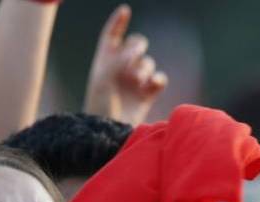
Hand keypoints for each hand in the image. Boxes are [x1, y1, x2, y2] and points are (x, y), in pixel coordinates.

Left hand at [84, 5, 167, 125]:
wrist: (108, 132)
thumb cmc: (99, 105)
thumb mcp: (104, 76)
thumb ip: (121, 57)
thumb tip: (140, 48)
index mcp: (104, 60)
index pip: (112, 35)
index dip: (118, 22)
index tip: (125, 11)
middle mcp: (120, 68)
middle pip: (136, 44)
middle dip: (137, 48)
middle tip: (133, 56)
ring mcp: (134, 81)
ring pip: (147, 62)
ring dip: (143, 69)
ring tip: (135, 82)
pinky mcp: (147, 94)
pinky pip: (159, 78)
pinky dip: (157, 80)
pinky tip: (150, 86)